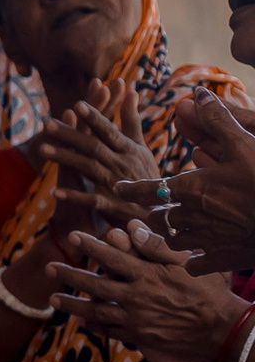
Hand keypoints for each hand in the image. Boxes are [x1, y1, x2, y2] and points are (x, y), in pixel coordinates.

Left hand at [43, 82, 159, 223]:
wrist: (160, 212)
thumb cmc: (146, 174)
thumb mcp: (140, 147)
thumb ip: (132, 121)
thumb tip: (131, 91)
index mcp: (128, 149)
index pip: (109, 131)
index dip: (94, 118)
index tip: (76, 104)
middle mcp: (122, 163)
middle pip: (93, 146)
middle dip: (70, 134)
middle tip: (46, 123)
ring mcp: (117, 185)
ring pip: (89, 168)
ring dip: (66, 158)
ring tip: (41, 149)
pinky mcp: (113, 206)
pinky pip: (92, 200)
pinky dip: (74, 196)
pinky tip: (54, 192)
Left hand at [49, 219, 243, 361]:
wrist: (221, 328)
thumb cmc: (207, 291)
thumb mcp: (186, 264)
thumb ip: (157, 246)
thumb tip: (132, 228)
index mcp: (147, 275)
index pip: (112, 257)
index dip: (90, 246)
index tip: (72, 236)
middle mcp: (136, 297)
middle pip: (94, 285)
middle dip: (69, 275)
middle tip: (48, 268)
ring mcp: (135, 319)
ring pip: (96, 311)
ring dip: (72, 304)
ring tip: (53, 300)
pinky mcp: (140, 336)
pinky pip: (111, 331)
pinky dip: (94, 326)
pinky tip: (82, 321)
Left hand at [144, 89, 254, 274]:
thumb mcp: (243, 145)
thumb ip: (217, 122)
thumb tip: (196, 96)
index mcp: (190, 189)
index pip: (149, 188)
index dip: (132, 188)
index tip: (119, 187)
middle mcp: (190, 217)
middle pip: (157, 218)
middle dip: (153, 214)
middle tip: (152, 212)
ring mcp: (205, 241)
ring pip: (172, 241)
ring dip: (170, 236)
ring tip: (173, 231)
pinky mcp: (222, 260)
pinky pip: (194, 265)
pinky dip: (191, 260)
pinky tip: (194, 257)